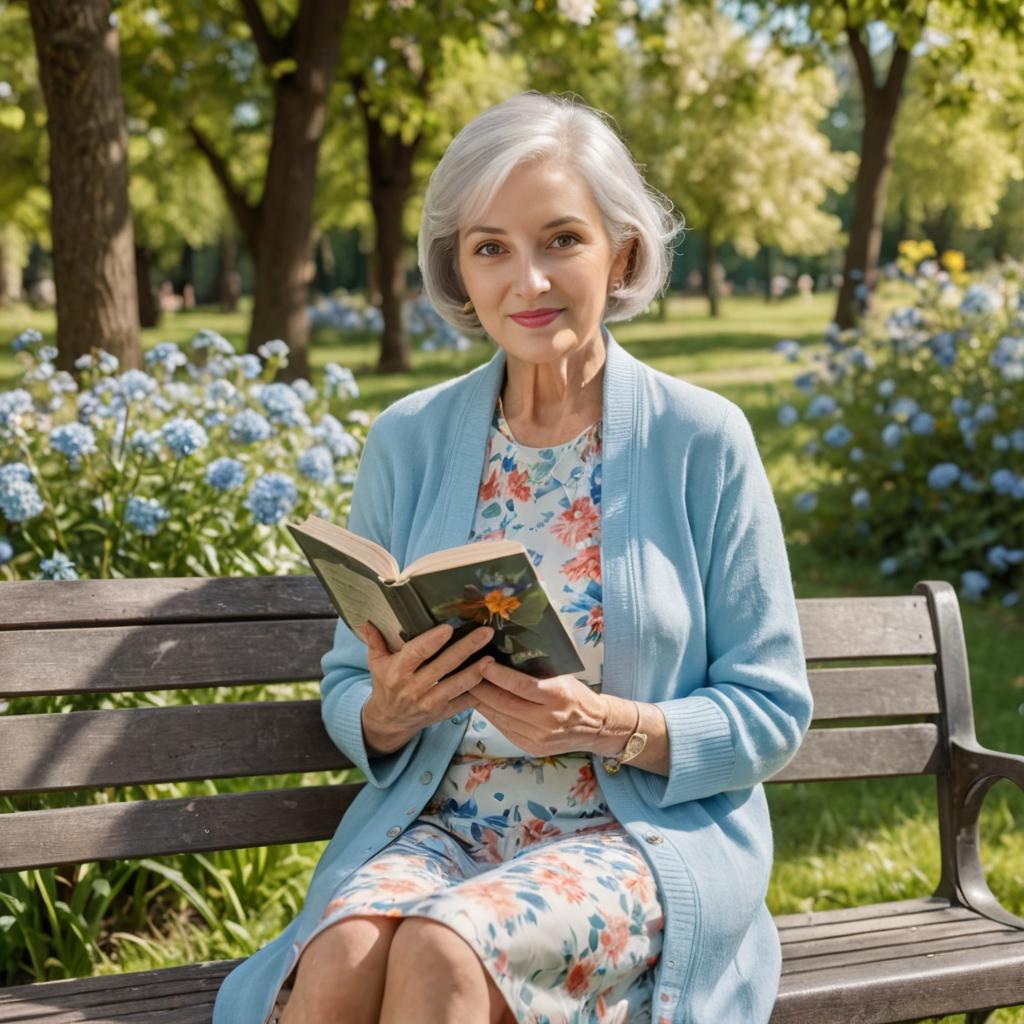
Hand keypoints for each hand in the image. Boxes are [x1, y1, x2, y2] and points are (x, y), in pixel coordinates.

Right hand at [360, 620, 493, 741]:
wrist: (388, 722)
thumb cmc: (385, 684)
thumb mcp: (376, 663)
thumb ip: (375, 640)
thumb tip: (366, 619)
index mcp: (397, 671)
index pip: (416, 653)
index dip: (433, 641)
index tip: (449, 627)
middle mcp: (414, 687)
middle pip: (443, 666)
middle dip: (466, 648)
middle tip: (486, 633)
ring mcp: (429, 703)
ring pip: (456, 686)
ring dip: (476, 672)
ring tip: (492, 658)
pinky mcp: (442, 713)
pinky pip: (463, 703)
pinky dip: (478, 693)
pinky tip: (494, 681)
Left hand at [471, 659, 609, 756]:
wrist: (595, 727)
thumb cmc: (576, 695)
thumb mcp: (561, 678)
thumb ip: (535, 673)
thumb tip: (502, 659)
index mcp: (557, 696)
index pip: (520, 685)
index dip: (497, 675)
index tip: (482, 663)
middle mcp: (547, 720)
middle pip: (504, 703)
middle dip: (481, 688)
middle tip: (466, 673)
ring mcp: (538, 738)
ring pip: (499, 718)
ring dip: (481, 702)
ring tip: (469, 687)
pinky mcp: (531, 748)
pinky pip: (504, 729)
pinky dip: (492, 715)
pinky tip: (483, 704)